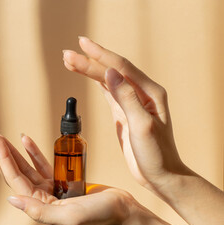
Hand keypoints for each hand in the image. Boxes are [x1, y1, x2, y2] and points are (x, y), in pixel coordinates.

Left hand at [0, 130, 129, 224]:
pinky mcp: (61, 181)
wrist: (124, 212)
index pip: (15, 178)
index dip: (3, 158)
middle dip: (0, 152)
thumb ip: (39, 210)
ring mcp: (50, 189)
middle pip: (15, 171)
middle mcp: (41, 197)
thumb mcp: (69, 216)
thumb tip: (12, 199)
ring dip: (12, 150)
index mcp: (39, 206)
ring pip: (25, 166)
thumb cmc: (101, 215)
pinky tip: (23, 139)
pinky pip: (41, 164)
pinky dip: (32, 152)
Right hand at [61, 36, 187, 189]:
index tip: (80, 45)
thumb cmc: (156, 154)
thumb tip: (110, 73)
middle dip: (89, 60)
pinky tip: (88, 74)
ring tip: (70, 60)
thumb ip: (126, 98)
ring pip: (108, 79)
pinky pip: (108, 91)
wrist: (161, 175)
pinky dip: (95, 81)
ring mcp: (133, 102)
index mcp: (150, 93)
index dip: (99, 55)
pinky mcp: (124, 112)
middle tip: (67, 53)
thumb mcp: (141, 126)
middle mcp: (143, 93)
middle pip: (112, 70)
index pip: (120, 68)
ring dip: (89, 68)